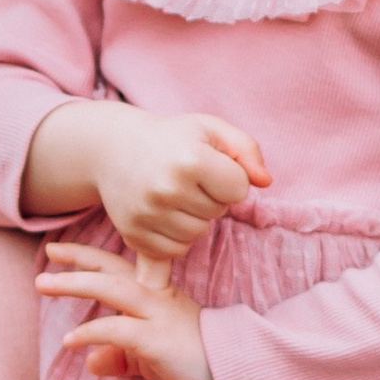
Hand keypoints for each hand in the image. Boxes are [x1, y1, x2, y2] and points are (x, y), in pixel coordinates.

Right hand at [24, 101, 269, 261]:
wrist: (112, 149)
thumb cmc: (170, 139)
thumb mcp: (210, 130)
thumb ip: (246, 150)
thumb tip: (266, 182)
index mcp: (190, 160)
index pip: (239, 189)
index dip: (230, 177)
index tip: (209, 164)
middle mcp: (166, 190)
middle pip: (218, 213)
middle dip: (210, 197)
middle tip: (187, 178)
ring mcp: (147, 215)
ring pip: (197, 234)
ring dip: (194, 218)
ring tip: (176, 194)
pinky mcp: (134, 234)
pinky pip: (175, 250)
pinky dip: (175, 235)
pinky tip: (164, 212)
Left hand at [39, 242, 221, 379]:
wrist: (242, 376)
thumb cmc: (201, 367)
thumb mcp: (155, 361)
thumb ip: (124, 358)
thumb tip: (91, 363)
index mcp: (159, 298)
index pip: (119, 269)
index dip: (88, 257)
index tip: (58, 249)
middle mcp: (158, 300)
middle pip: (112, 270)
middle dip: (78, 260)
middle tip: (48, 253)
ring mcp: (159, 317)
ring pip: (113, 289)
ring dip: (76, 284)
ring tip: (44, 284)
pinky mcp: (158, 341)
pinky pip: (119, 330)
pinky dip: (92, 331)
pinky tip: (70, 340)